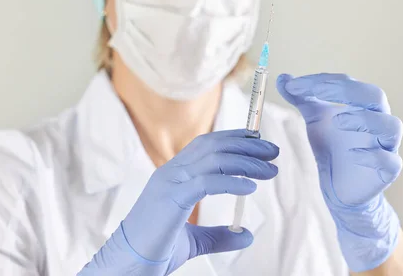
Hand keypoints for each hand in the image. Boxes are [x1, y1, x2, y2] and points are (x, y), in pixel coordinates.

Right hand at [79, 129, 279, 275]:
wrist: (129, 264)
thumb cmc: (155, 250)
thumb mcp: (194, 242)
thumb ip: (218, 235)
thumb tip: (245, 235)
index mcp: (172, 175)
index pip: (206, 145)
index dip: (233, 139)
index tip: (258, 142)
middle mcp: (170, 172)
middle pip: (213, 146)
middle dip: (246, 145)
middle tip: (273, 151)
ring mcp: (169, 182)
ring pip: (213, 159)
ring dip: (245, 161)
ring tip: (269, 169)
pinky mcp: (171, 197)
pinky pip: (207, 182)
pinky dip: (231, 181)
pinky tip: (250, 187)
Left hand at [277, 73, 401, 272]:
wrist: (339, 186)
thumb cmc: (332, 146)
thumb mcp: (314, 119)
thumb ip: (300, 98)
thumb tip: (282, 77)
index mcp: (361, 104)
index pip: (348, 83)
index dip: (323, 82)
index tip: (294, 85)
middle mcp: (377, 120)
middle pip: (375, 96)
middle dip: (346, 91)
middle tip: (318, 94)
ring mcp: (385, 146)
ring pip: (391, 126)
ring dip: (365, 119)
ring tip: (338, 121)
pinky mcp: (387, 171)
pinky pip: (390, 161)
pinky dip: (373, 155)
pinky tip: (352, 154)